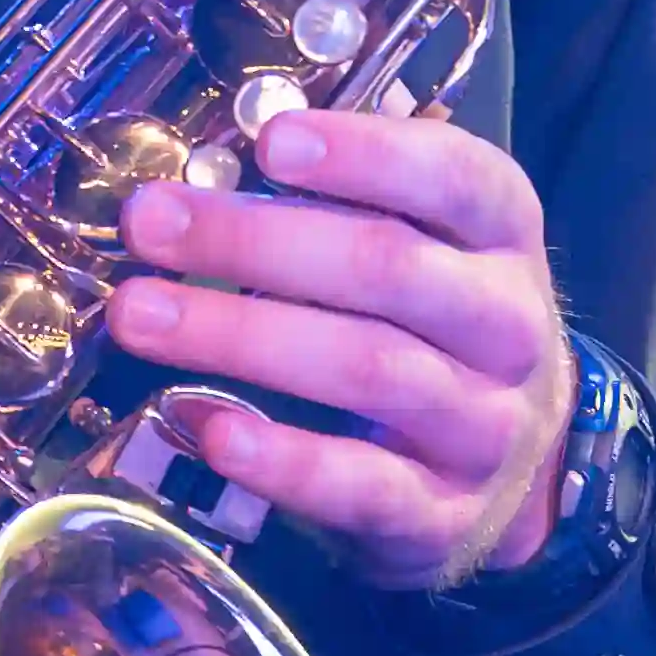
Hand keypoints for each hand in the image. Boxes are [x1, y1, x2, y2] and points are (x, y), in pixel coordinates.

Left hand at [112, 105, 570, 586]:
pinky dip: (284, 460)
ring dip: (240, 338)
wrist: (517, 468)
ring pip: (365, 370)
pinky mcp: (445, 515)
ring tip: (139, 315)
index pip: (453, 177)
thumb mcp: (429, 247)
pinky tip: (213, 431)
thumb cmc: (439, 325)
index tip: (269, 140)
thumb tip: (203, 180)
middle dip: (255, 241)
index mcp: (505, 234)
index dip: (364, 154)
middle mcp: (508, 325)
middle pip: (387, 269)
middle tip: (149, 222)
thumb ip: (344, 206)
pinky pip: (362, 486)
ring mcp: (484, 424)